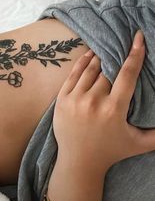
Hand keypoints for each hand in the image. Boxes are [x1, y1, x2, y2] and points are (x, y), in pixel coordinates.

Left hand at [53, 30, 153, 172]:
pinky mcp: (61, 101)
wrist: (78, 162)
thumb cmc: (110, 152)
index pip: (127, 74)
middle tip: (119, 47)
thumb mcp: (138, 144)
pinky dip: (82, 63)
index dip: (135, 54)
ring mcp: (75, 100)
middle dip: (114, 59)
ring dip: (99, 58)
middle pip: (107, 71)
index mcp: (114, 110)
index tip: (138, 37)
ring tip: (105, 50)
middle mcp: (93, 102)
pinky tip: (89, 55)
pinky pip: (73, 75)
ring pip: (90, 70)